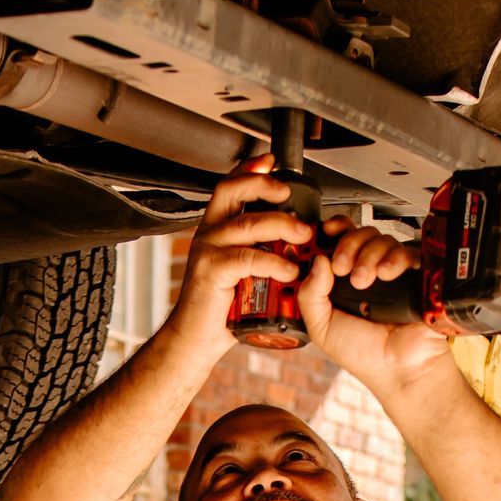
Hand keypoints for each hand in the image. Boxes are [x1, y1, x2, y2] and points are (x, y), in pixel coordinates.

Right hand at [167, 156, 315, 365]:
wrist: (197, 339)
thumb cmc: (221, 309)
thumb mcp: (244, 272)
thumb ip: (261, 251)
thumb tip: (294, 240)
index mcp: (216, 230)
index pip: (230, 187)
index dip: (249, 169)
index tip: (270, 161)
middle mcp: (209, 234)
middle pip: (232, 191)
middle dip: (263, 186)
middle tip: (289, 195)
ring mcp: (207, 251)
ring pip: (246, 224)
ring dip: (279, 225)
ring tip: (302, 236)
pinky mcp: (211, 272)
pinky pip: (246, 258)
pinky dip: (272, 262)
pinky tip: (288, 270)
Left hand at [298, 213, 452, 395]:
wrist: (399, 368)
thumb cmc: (363, 354)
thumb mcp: (321, 327)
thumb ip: (310, 295)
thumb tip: (317, 259)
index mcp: (341, 281)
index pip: (336, 242)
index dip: (329, 232)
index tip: (323, 233)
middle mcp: (366, 271)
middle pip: (358, 234)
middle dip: (347, 245)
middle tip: (342, 268)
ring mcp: (391, 271)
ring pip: (380, 239)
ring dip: (367, 256)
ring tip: (364, 282)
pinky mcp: (415, 274)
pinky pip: (406, 250)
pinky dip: (393, 258)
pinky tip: (386, 275)